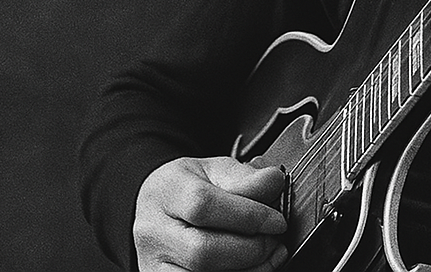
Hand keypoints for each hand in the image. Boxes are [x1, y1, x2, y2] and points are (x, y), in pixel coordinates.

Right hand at [134, 156, 286, 270]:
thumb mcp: (215, 169)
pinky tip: (252, 268)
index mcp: (168, 191)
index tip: (277, 220)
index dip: (247, 216)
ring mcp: (153, 263)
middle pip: (202, 250)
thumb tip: (275, 182)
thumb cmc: (189, 186)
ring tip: (269, 255)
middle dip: (249, 249)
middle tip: (274, 240)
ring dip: (246, 270)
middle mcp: (154, 231)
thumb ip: (245, 177)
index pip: (204, 206)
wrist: (155, 206)